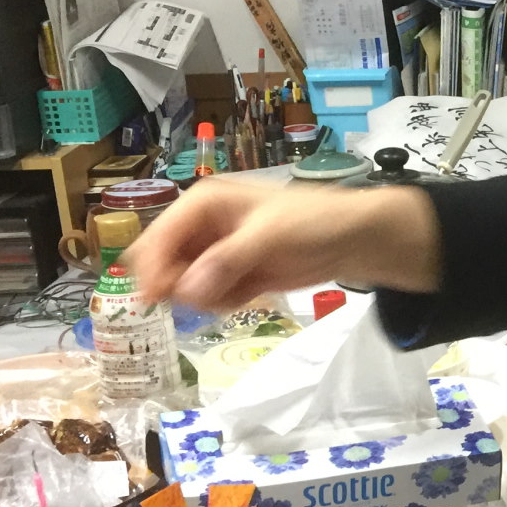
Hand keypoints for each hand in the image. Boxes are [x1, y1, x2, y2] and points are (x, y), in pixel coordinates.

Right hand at [125, 179, 439, 310]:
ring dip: (205, 298)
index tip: (161, 301)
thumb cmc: (313, 222)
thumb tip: (186, 290)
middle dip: (181, 287)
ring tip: (242, 289)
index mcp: (201, 204)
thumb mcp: (269, 236)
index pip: (158, 238)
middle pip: (162, 265)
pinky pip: (207, 298)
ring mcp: (214, 252)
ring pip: (183, 286)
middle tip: (213, 296)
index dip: (153, 270)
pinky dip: (223, 302)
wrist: (353, 238)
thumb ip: (227, 261)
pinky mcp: (231, 274)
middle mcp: (200, 226)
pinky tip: (251, 292)